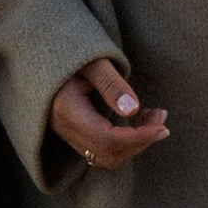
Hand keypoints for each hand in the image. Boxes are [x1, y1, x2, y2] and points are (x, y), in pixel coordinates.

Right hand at [48, 55, 169, 169]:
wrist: (46, 51)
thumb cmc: (71, 50)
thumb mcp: (93, 61)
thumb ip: (111, 84)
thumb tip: (132, 109)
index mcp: (66, 110)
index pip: (108, 140)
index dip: (139, 137)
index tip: (160, 122)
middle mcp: (64, 128)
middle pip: (109, 154)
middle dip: (141, 140)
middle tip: (161, 116)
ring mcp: (67, 132)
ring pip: (106, 156)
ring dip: (135, 142)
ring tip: (153, 117)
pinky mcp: (74, 132)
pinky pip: (102, 149)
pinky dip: (126, 141)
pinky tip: (139, 119)